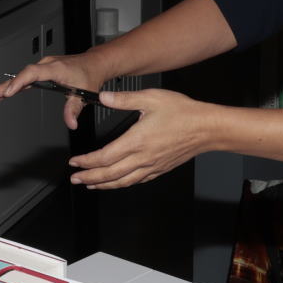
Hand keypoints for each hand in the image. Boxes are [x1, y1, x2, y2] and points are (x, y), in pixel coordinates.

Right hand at [0, 54, 111, 130]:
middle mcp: (47, 65)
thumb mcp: (85, 93)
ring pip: (21, 76)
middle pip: (22, 75)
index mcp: (55, 68)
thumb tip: (71, 123)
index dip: (19, 82)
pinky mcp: (42, 71)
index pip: (33, 73)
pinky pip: (25, 78)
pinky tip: (3, 93)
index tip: (9, 92)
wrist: (94, 64)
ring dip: (6, 85)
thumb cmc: (89, 74)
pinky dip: (14, 85)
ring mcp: (43, 67)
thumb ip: (74, 109)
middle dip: (5, 85)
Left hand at [67, 88, 216, 188]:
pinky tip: (118, 183)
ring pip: (123, 182)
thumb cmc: (182, 112)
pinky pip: (137, 181)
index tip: (75, 161)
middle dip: (90, 177)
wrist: (206, 128)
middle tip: (76, 178)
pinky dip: (123, 184)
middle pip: (110, 174)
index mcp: (137, 140)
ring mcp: (152, 165)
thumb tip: (104, 97)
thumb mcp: (151, 98)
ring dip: (104, 184)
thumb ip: (124, 99)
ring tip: (91, 184)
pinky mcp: (160, 169)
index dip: (87, 161)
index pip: (105, 156)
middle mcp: (143, 157)